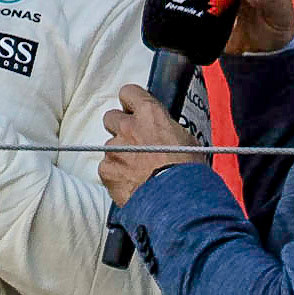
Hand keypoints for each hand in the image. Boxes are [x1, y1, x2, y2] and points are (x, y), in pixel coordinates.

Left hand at [98, 85, 204, 206]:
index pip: (129, 92)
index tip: (133, 109)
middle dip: (119, 128)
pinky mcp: (106, 171)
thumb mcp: (186, 140)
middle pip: (111, 117)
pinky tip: (131, 184)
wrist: (176, 201)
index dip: (131, 102)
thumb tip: (162, 132)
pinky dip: (115, 176)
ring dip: (119, 155)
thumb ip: (166, 129)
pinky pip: (106, 169)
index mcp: (150, 115)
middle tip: (133, 142)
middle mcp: (128, 127)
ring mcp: (114, 149)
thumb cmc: (187, 172)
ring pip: (109, 146)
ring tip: (137, 170)